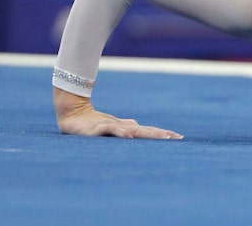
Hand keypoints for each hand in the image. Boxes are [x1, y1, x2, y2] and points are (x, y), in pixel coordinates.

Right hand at [53, 87, 183, 138]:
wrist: (72, 112)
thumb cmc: (92, 120)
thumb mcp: (112, 125)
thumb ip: (125, 127)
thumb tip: (137, 128)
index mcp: (127, 127)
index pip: (148, 131)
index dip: (162, 133)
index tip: (179, 137)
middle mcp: (122, 126)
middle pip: (145, 131)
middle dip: (161, 135)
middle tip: (176, 138)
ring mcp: (111, 126)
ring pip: (133, 130)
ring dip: (148, 134)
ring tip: (162, 138)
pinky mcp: (98, 128)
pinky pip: (111, 130)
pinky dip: (120, 132)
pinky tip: (129, 136)